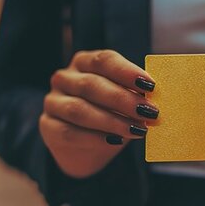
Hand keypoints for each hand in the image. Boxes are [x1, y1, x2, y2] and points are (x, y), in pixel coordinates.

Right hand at [41, 50, 159, 177]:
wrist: (84, 145)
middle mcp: (65, 77)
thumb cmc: (110, 113)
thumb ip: (135, 94)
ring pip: (79, 110)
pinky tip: (115, 141)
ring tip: (137, 130)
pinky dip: (95, 138)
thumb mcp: (123, 100)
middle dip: (123, 99)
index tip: (150, 85)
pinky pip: (70, 132)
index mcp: (85, 61)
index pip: (104, 60)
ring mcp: (52, 101)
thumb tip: (157, 98)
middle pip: (92, 85)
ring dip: (112, 121)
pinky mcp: (47, 126)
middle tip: (148, 112)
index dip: (127, 72)